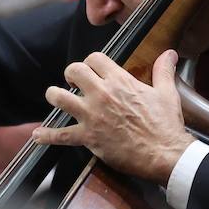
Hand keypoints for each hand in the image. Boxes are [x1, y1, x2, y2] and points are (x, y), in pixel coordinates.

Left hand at [31, 50, 194, 186]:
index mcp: (120, 81)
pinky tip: (38, 135)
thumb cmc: (166, 124)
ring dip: (55, 96)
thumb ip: (163, 71)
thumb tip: (170, 54)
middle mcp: (102, 94)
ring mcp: (92, 115)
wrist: (164, 153)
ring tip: (57, 98)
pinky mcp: (89, 137)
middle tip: (75, 83)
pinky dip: (47, 136)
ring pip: (59, 97)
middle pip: (74, 71)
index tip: (92, 70)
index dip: (91, 62)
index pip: (94, 58)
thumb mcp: (167, 93)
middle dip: (71, 74)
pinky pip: (61, 135)